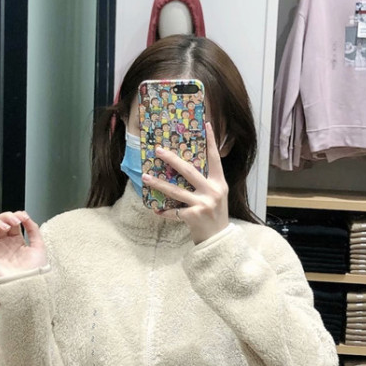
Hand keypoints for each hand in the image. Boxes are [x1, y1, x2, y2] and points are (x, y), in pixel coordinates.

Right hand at [0, 210, 47, 278]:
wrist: (29, 283)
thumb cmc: (35, 269)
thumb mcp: (39, 245)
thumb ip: (33, 229)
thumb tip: (25, 216)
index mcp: (17, 242)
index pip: (12, 223)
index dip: (16, 216)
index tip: (23, 216)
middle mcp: (5, 244)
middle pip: (0, 224)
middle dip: (6, 217)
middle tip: (15, 220)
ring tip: (6, 226)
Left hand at [141, 122, 228, 244]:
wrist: (219, 240)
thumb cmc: (215, 216)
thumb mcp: (217, 196)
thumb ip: (207, 182)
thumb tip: (187, 167)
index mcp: (219, 183)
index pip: (215, 158)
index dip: (211, 141)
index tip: (206, 124)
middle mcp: (213, 191)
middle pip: (189, 171)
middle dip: (172, 159)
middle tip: (158, 150)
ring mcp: (203, 203)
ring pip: (176, 190)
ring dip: (159, 184)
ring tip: (146, 177)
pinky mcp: (194, 216)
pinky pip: (174, 211)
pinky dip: (164, 212)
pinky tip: (156, 210)